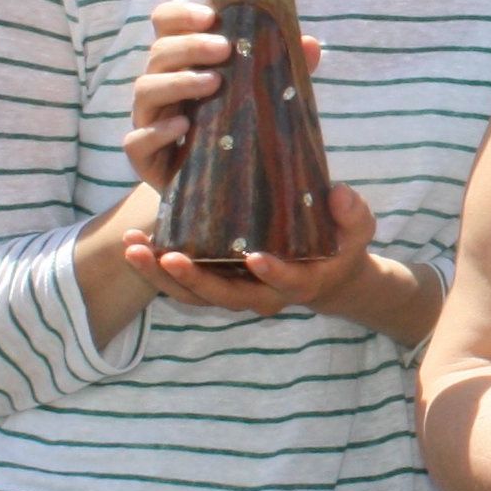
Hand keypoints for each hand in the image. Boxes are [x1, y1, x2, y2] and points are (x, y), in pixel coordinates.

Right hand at [122, 0, 322, 194]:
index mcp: (182, 62)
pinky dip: (158, 130)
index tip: (212, 16)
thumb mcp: (261, 96)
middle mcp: (160, 86)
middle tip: (224, 49)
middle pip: (159, 53)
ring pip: (145, 90)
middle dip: (190, 46)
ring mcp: (149, 120)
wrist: (218, 189)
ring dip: (177, 81)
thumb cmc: (238, 128)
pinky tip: (184, 124)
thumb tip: (310, 44)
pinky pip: (137, 140)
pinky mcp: (144, 157)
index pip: (165, 25)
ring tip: (214, 83)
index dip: (181, 14)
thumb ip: (281, 70)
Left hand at [122, 179, 381, 320]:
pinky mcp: (217, 284)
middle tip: (165, 255)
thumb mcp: (357, 229)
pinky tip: (134, 246)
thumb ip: (351, 214)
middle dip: (193, 279)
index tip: (256, 258)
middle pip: (224, 296)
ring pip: (195, 296)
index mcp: (300, 282)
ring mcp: (236, 293)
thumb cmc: (341, 245)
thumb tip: (340, 193)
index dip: (272, 273)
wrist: (325, 273)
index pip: (285, 282)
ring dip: (161, 277)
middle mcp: (263, 297)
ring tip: (132, 249)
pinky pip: (183, 286)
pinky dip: (156, 271)